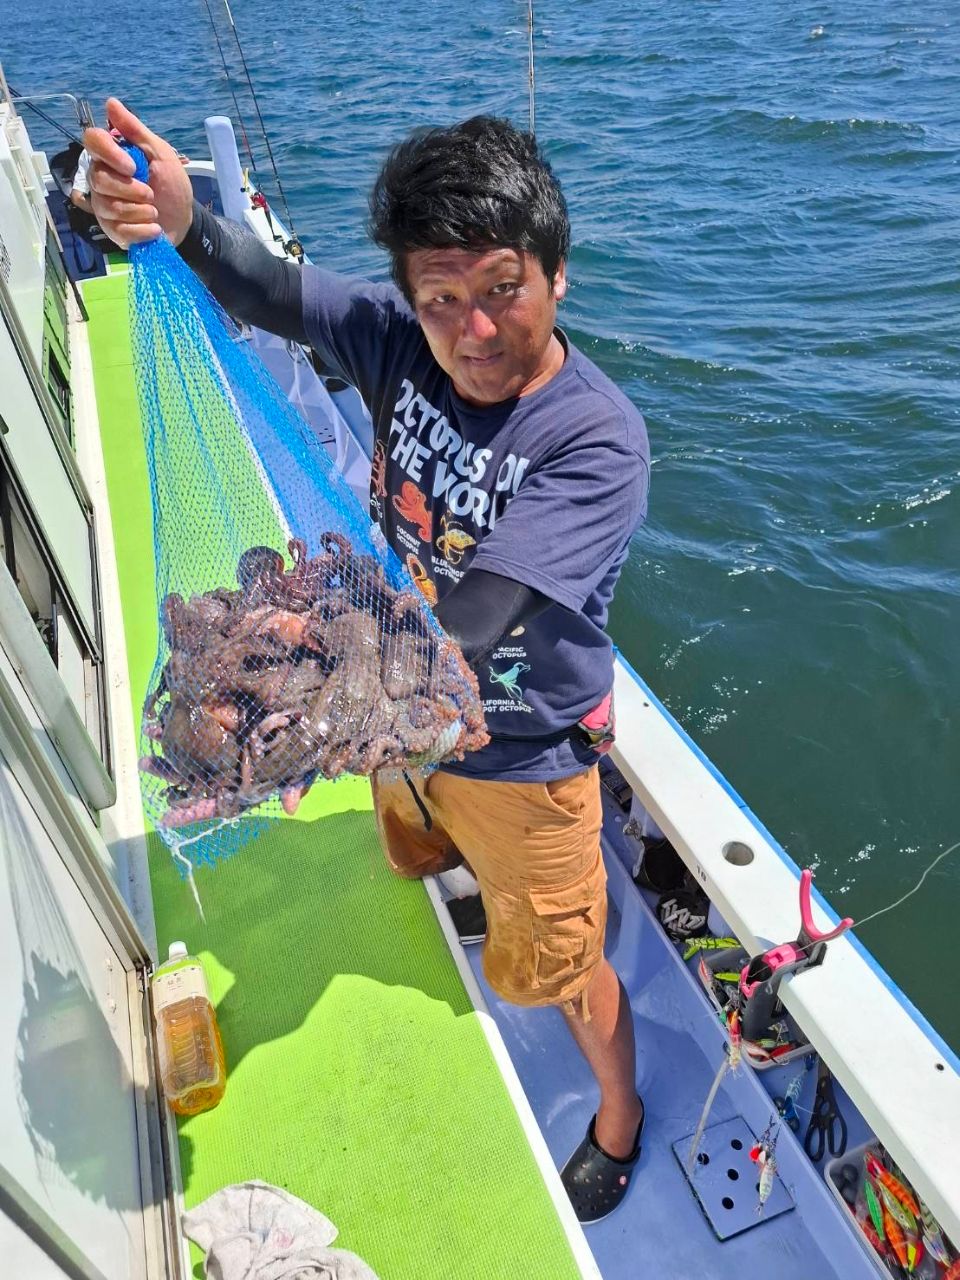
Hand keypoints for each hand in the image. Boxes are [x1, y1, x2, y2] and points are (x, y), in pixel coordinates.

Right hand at [85, 97, 193, 247]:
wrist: (183, 220)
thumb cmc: (171, 184)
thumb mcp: (160, 153)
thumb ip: (135, 130)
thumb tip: (111, 103)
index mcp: (112, 155)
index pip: (92, 141)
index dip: (109, 153)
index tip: (132, 166)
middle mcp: (101, 178)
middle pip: (99, 179)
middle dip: (131, 190)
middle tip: (151, 193)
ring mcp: (104, 205)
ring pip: (109, 206)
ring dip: (140, 211)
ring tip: (154, 211)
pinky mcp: (111, 230)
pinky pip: (119, 230)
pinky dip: (142, 230)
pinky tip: (154, 229)